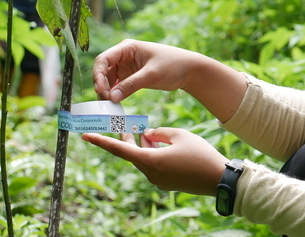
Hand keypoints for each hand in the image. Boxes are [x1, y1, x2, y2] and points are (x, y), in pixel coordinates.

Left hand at [82, 127, 228, 195]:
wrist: (218, 179)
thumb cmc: (200, 154)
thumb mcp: (179, 135)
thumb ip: (159, 133)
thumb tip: (147, 135)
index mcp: (151, 160)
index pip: (120, 149)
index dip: (102, 142)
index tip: (85, 136)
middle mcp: (150, 173)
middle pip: (132, 153)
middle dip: (129, 138)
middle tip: (124, 122)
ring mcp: (157, 180)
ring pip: (143, 158)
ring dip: (143, 145)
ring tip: (149, 130)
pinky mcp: (165, 182)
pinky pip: (152, 165)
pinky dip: (152, 153)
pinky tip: (162, 144)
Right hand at [93, 39, 207, 101]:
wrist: (189, 70)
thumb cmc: (172, 65)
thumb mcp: (152, 74)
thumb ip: (132, 84)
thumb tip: (112, 97)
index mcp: (127, 48)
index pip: (104, 59)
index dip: (98, 75)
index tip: (101, 91)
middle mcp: (124, 56)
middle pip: (103, 71)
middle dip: (102, 86)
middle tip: (106, 102)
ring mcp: (126, 67)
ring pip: (108, 80)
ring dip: (107, 92)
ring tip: (110, 106)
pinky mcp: (131, 77)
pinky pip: (117, 86)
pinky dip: (115, 95)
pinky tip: (116, 105)